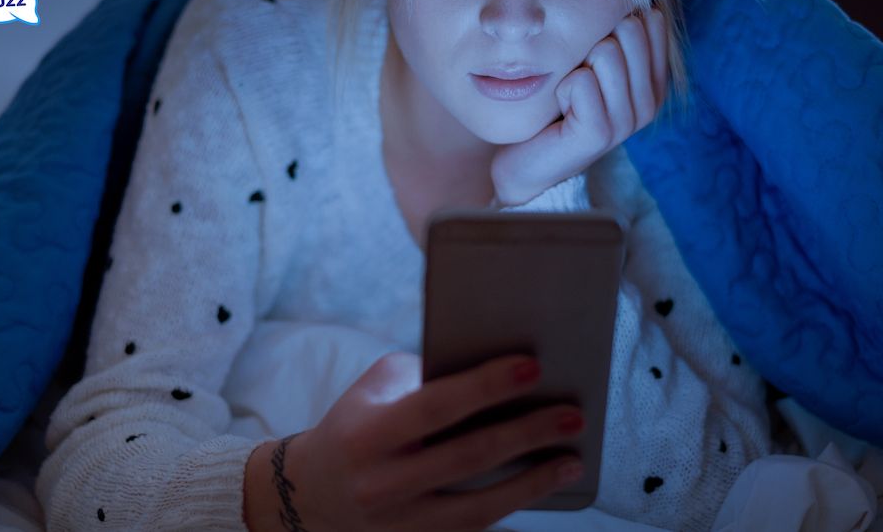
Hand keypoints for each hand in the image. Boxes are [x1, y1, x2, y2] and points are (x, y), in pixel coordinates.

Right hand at [246, 352, 585, 531]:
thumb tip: (494, 367)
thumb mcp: (374, 390)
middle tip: (572, 415)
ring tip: (573, 459)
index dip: (486, 386)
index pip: (435, 406)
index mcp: (370, 434)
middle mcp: (384, 483)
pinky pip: (476, 529)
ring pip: (480, 507)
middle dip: (527, 434)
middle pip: (469, 457)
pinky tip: (545, 487)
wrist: (309, 495)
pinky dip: (514, 507)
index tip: (532, 366)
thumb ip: (424, 373)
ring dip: (533, 482)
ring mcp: (402, 523)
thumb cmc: (355, 426)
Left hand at [490, 8, 669, 206]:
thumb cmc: (557, 103)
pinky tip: (561, 110)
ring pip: (606, 52)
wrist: (526, 159)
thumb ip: (614, 29)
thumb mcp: (589, 60)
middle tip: (578, 79)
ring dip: (574, 68)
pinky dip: (562, 89)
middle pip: (629, 29)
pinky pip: (580, 82)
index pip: (651, 19)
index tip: (593, 56)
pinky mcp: (601, 134)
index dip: (610, 24)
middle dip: (591, 43)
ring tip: (569, 96)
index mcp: (654, 80)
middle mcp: (651, 101)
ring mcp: (629, 121)